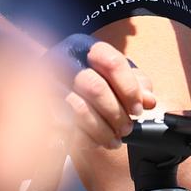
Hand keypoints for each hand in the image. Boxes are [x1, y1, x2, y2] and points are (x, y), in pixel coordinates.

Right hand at [52, 35, 156, 149]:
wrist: (50, 97)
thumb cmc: (91, 86)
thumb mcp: (115, 78)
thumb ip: (135, 84)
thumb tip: (149, 100)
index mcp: (85, 48)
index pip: (112, 62)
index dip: (129, 89)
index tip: (138, 109)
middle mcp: (63, 61)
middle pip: (95, 87)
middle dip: (116, 113)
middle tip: (127, 129)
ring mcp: (48, 84)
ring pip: (80, 109)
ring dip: (102, 129)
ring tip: (114, 140)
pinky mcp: (41, 109)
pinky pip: (65, 126)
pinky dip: (84, 137)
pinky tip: (95, 142)